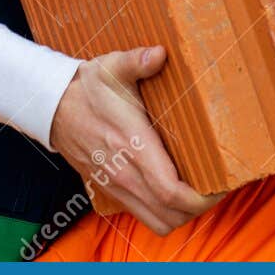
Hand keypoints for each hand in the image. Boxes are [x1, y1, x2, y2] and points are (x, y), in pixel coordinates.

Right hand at [47, 45, 222, 235]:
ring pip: (158, 222)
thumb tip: (160, 53)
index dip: (201, 197)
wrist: (53, 107)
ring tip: (200, 193)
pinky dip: (165, 214)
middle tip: (218, 187)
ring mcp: (116, 186)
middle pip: (171, 214)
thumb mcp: (112, 67)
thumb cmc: (87, 89)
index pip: (171, 191)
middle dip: (200, 207)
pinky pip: (144, 216)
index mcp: (132, 145)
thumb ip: (137, 60)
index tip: (221, 185)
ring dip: (183, 214)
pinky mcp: (111, 190)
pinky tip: (176, 193)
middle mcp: (124, 174)